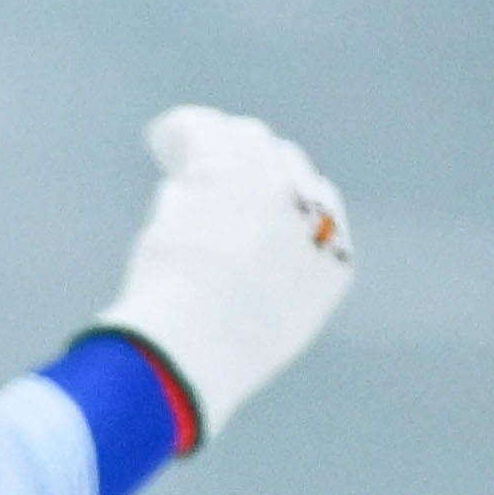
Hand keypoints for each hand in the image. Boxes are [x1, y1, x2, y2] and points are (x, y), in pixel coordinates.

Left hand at [95, 106, 353, 435]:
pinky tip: (161, 141)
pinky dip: (178, 134)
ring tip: (182, 152)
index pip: (322, 206)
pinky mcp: (218, 169)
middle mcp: (308, 217)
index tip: (252, 203)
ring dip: (214, 145)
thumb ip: (255, 305)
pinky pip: (199, 132)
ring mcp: (268, 187)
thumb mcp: (253, 342)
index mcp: (332, 265)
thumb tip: (224, 294)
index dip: (284, 197)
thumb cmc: (214, 363)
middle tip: (211, 174)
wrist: (199, 349)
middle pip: (283, 163)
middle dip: (249, 164)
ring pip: (242, 141)